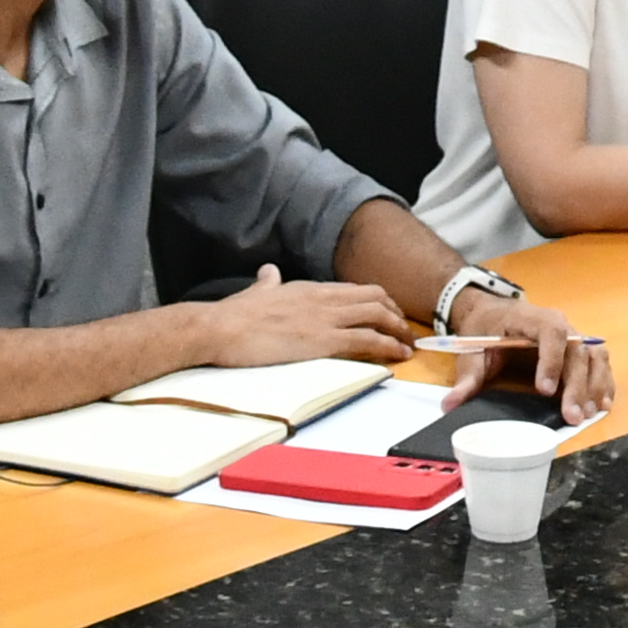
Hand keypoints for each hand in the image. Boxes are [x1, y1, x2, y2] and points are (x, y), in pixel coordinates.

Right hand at [202, 264, 422, 370]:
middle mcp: (323, 298)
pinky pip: (367, 340)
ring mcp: (325, 318)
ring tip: (408, 344)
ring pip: (378, 316)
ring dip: (398, 331)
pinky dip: (388, 346)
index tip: (388, 314)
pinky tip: (398, 355)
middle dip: (395, 314)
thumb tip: (269, 272)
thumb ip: (268, 282)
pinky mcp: (323, 340)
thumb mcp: (256, 292)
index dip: (378, 301)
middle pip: (375, 298)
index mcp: (309, 288)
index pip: (356, 290)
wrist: (219, 328)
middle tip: (404, 330)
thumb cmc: (233, 316)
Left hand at [447, 294, 615, 425]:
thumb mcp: (472, 351)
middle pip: (577, 351)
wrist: (492, 313)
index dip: (551, 361)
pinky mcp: (578, 349)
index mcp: (531, 318)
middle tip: (572, 416)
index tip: (545, 390)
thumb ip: (466, 378)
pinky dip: (604, 381)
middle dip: (577, 385)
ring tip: (589, 413)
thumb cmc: (485, 329)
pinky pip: (599, 361)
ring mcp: (573, 335)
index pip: (551, 333)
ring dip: (595, 385)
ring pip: (594, 356)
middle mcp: (560, 324)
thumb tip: (450, 404)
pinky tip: (602, 403)